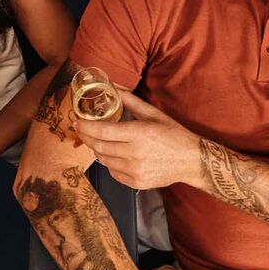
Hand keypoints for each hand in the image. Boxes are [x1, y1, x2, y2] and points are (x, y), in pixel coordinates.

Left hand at [76, 93, 199, 189]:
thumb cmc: (173, 135)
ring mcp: (134, 171)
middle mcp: (134, 154)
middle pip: (99, 146)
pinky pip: (112, 172)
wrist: (190, 161)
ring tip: (98, 141)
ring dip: (97, 149)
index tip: (78, 121)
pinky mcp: (135, 183)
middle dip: (86, 137)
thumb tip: (113, 87)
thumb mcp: (153, 114)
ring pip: (103, 160)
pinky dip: (109, 163)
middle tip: (81, 129)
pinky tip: (113, 155)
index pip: (103, 131)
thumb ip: (130, 101)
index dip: (86, 126)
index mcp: (139, 134)